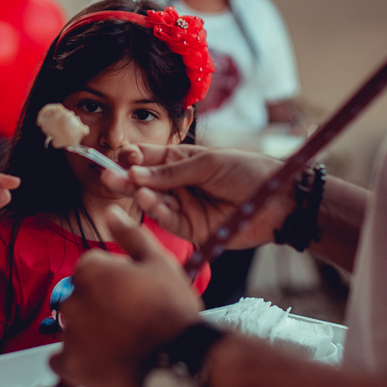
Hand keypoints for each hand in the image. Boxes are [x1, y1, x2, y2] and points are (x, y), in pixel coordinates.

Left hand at [51, 207, 201, 386]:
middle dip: (100, 305)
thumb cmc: (172, 310)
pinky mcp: (71, 366)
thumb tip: (111, 211)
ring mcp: (70, 335)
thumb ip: (130, 235)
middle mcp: (73, 299)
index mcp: (90, 270)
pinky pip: (64, 359)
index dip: (115, 280)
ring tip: (124, 341)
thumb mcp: (159, 262)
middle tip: (132, 319)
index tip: (134, 293)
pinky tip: (104, 358)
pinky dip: (79, 360)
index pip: (91, 269)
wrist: (180, 361)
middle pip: (82, 297)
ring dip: (91, 332)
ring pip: (75, 327)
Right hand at [104, 145, 295, 249]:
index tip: (121, 157)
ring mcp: (184, 207)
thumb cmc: (247, 171)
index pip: (149, 158)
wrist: (278, 200)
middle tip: (107, 176)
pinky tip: (147, 200)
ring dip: (139, 195)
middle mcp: (178, 184)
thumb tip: (136, 171)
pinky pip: (167, 220)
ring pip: (153, 202)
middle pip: (145, 182)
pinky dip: (156, 211)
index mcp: (181, 161)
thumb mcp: (208, 163)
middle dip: (126, 178)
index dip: (133, 158)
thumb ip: (171, 170)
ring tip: (129, 186)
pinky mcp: (191, 229)